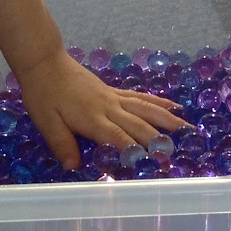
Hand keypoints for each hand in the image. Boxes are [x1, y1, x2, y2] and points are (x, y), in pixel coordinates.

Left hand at [14, 49, 188, 167]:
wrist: (45, 63)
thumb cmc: (43, 94)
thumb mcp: (46, 122)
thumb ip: (62, 143)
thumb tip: (73, 168)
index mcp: (93, 119)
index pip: (119, 138)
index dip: (136, 152)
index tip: (153, 164)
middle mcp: (109, 107)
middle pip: (139, 124)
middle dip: (159, 140)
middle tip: (177, 155)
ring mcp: (114, 98)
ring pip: (146, 108)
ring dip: (167, 119)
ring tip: (187, 129)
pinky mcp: (113, 91)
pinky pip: (140, 97)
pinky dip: (158, 102)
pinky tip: (171, 106)